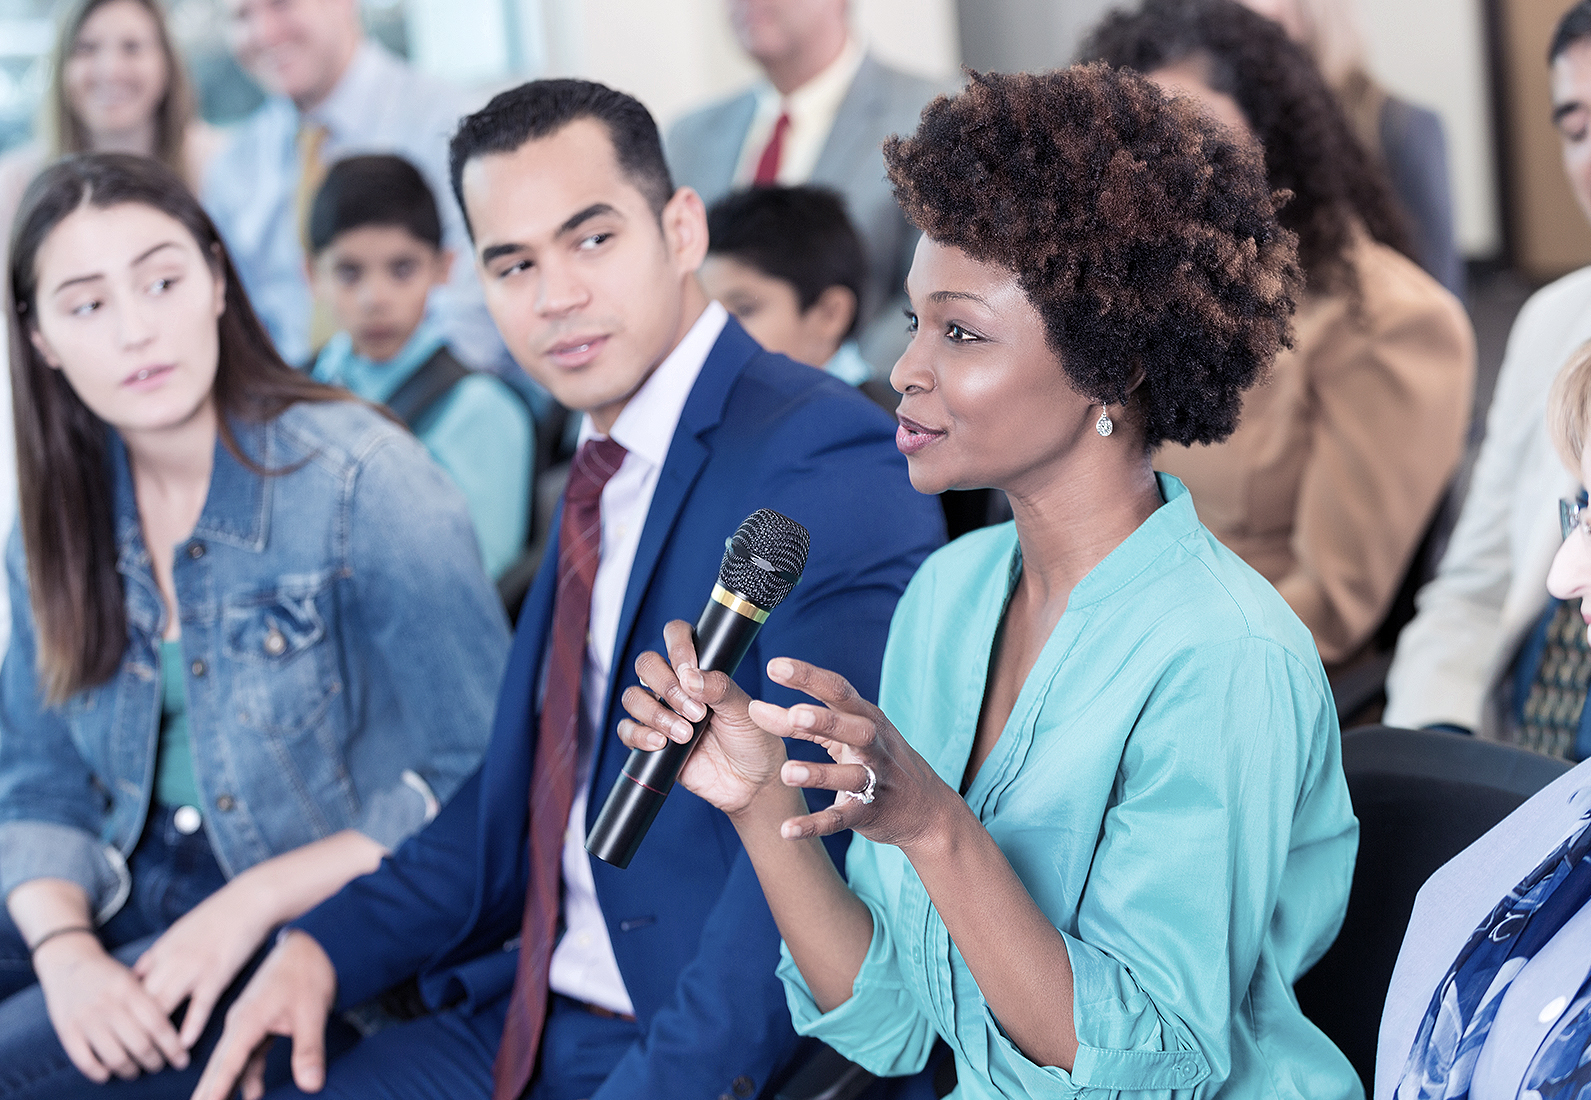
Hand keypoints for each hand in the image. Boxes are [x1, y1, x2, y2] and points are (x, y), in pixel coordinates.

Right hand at [31, 931, 188, 1081]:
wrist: (68, 960)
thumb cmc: (109, 973)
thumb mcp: (132, 977)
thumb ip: (150, 999)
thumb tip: (174, 1027)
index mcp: (129, 990)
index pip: (157, 1024)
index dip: (172, 1046)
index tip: (181, 1059)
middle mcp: (109, 1005)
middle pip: (139, 1044)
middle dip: (154, 1061)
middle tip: (159, 1066)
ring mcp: (86, 1019)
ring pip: (114, 1057)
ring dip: (129, 1070)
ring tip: (136, 1072)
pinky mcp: (67, 1030)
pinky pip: (84, 1060)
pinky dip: (98, 1072)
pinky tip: (108, 1073)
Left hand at [133, 876, 275, 1048]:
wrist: (249, 900)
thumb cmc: (220, 913)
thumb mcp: (182, 928)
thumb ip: (164, 951)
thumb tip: (147, 969)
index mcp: (161, 949)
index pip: (129, 986)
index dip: (121, 1008)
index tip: (119, 1026)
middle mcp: (170, 961)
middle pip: (139, 1001)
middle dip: (131, 1027)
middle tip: (130, 1049)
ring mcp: (192, 969)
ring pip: (162, 1007)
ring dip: (156, 1034)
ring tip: (153, 1057)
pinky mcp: (216, 974)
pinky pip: (198, 1006)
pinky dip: (190, 1027)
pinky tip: (185, 1044)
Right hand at [190, 930, 336, 1099]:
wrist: (313, 943)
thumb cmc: (309, 973)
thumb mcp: (312, 1013)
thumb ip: (309, 1050)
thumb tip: (311, 1085)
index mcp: (247, 1020)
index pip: (227, 1063)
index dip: (215, 1089)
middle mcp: (241, 1023)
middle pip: (218, 1065)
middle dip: (206, 1092)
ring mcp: (249, 1023)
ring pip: (231, 1062)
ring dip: (224, 1086)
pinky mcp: (260, 1024)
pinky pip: (248, 1055)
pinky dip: (247, 1074)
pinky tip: (252, 1093)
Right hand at [617, 619, 788, 814]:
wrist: (751, 783)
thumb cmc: (752, 739)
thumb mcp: (744, 710)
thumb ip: (719, 688)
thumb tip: (689, 676)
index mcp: (699, 669)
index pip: (676, 636)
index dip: (677, 645)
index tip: (689, 668)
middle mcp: (675, 686)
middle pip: (647, 665)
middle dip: (666, 685)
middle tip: (695, 712)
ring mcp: (661, 713)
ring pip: (633, 697)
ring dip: (656, 713)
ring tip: (686, 733)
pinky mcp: (650, 742)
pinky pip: (626, 731)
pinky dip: (639, 735)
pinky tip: (662, 743)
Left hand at [748, 657, 953, 850]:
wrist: (926, 809)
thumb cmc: (878, 758)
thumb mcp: (849, 733)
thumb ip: (805, 723)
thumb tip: (756, 710)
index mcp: (866, 717)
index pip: (838, 691)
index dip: (808, 677)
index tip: (774, 666)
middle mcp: (873, 745)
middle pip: (852, 728)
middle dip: (824, 721)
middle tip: (793, 715)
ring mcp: (874, 780)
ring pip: (849, 776)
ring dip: (818, 774)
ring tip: (786, 771)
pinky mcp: (868, 813)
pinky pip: (840, 819)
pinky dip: (814, 824)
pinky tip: (788, 830)